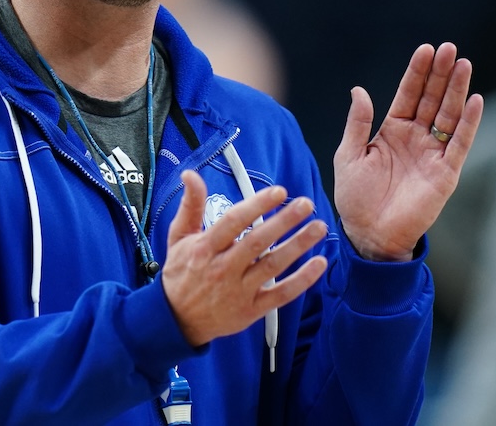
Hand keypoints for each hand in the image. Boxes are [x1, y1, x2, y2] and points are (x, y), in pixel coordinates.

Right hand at [161, 170, 328, 346]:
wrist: (176, 320)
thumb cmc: (180, 274)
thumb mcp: (178, 237)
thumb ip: (190, 205)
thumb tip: (191, 174)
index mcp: (205, 248)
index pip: (234, 221)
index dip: (257, 205)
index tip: (279, 192)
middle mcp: (222, 269)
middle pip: (258, 242)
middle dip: (284, 221)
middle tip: (306, 204)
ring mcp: (239, 291)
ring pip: (272, 266)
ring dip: (298, 246)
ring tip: (318, 227)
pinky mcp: (251, 310)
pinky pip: (281, 294)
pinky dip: (302, 280)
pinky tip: (319, 263)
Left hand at [334, 42, 483, 261]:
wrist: (369, 235)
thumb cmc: (355, 198)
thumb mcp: (349, 155)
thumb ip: (357, 123)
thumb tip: (359, 90)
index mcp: (392, 131)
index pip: (409, 94)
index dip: (417, 72)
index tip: (426, 49)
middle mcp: (416, 138)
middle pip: (432, 99)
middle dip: (441, 73)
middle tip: (450, 48)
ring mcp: (433, 154)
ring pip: (448, 115)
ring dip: (457, 90)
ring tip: (464, 64)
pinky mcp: (446, 173)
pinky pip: (460, 144)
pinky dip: (468, 123)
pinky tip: (475, 101)